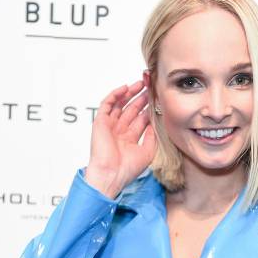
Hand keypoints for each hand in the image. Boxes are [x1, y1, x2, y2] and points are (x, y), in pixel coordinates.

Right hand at [85, 79, 156, 198]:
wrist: (111, 174)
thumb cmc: (127, 169)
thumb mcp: (147, 152)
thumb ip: (152, 137)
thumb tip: (154, 123)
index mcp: (129, 139)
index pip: (141, 119)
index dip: (149, 108)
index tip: (158, 100)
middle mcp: (120, 131)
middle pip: (132, 109)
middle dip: (141, 98)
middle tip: (151, 86)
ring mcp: (110, 126)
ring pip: (120, 104)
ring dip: (129, 93)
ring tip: (140, 83)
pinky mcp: (100, 122)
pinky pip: (106, 104)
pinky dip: (115, 95)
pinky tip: (125, 88)